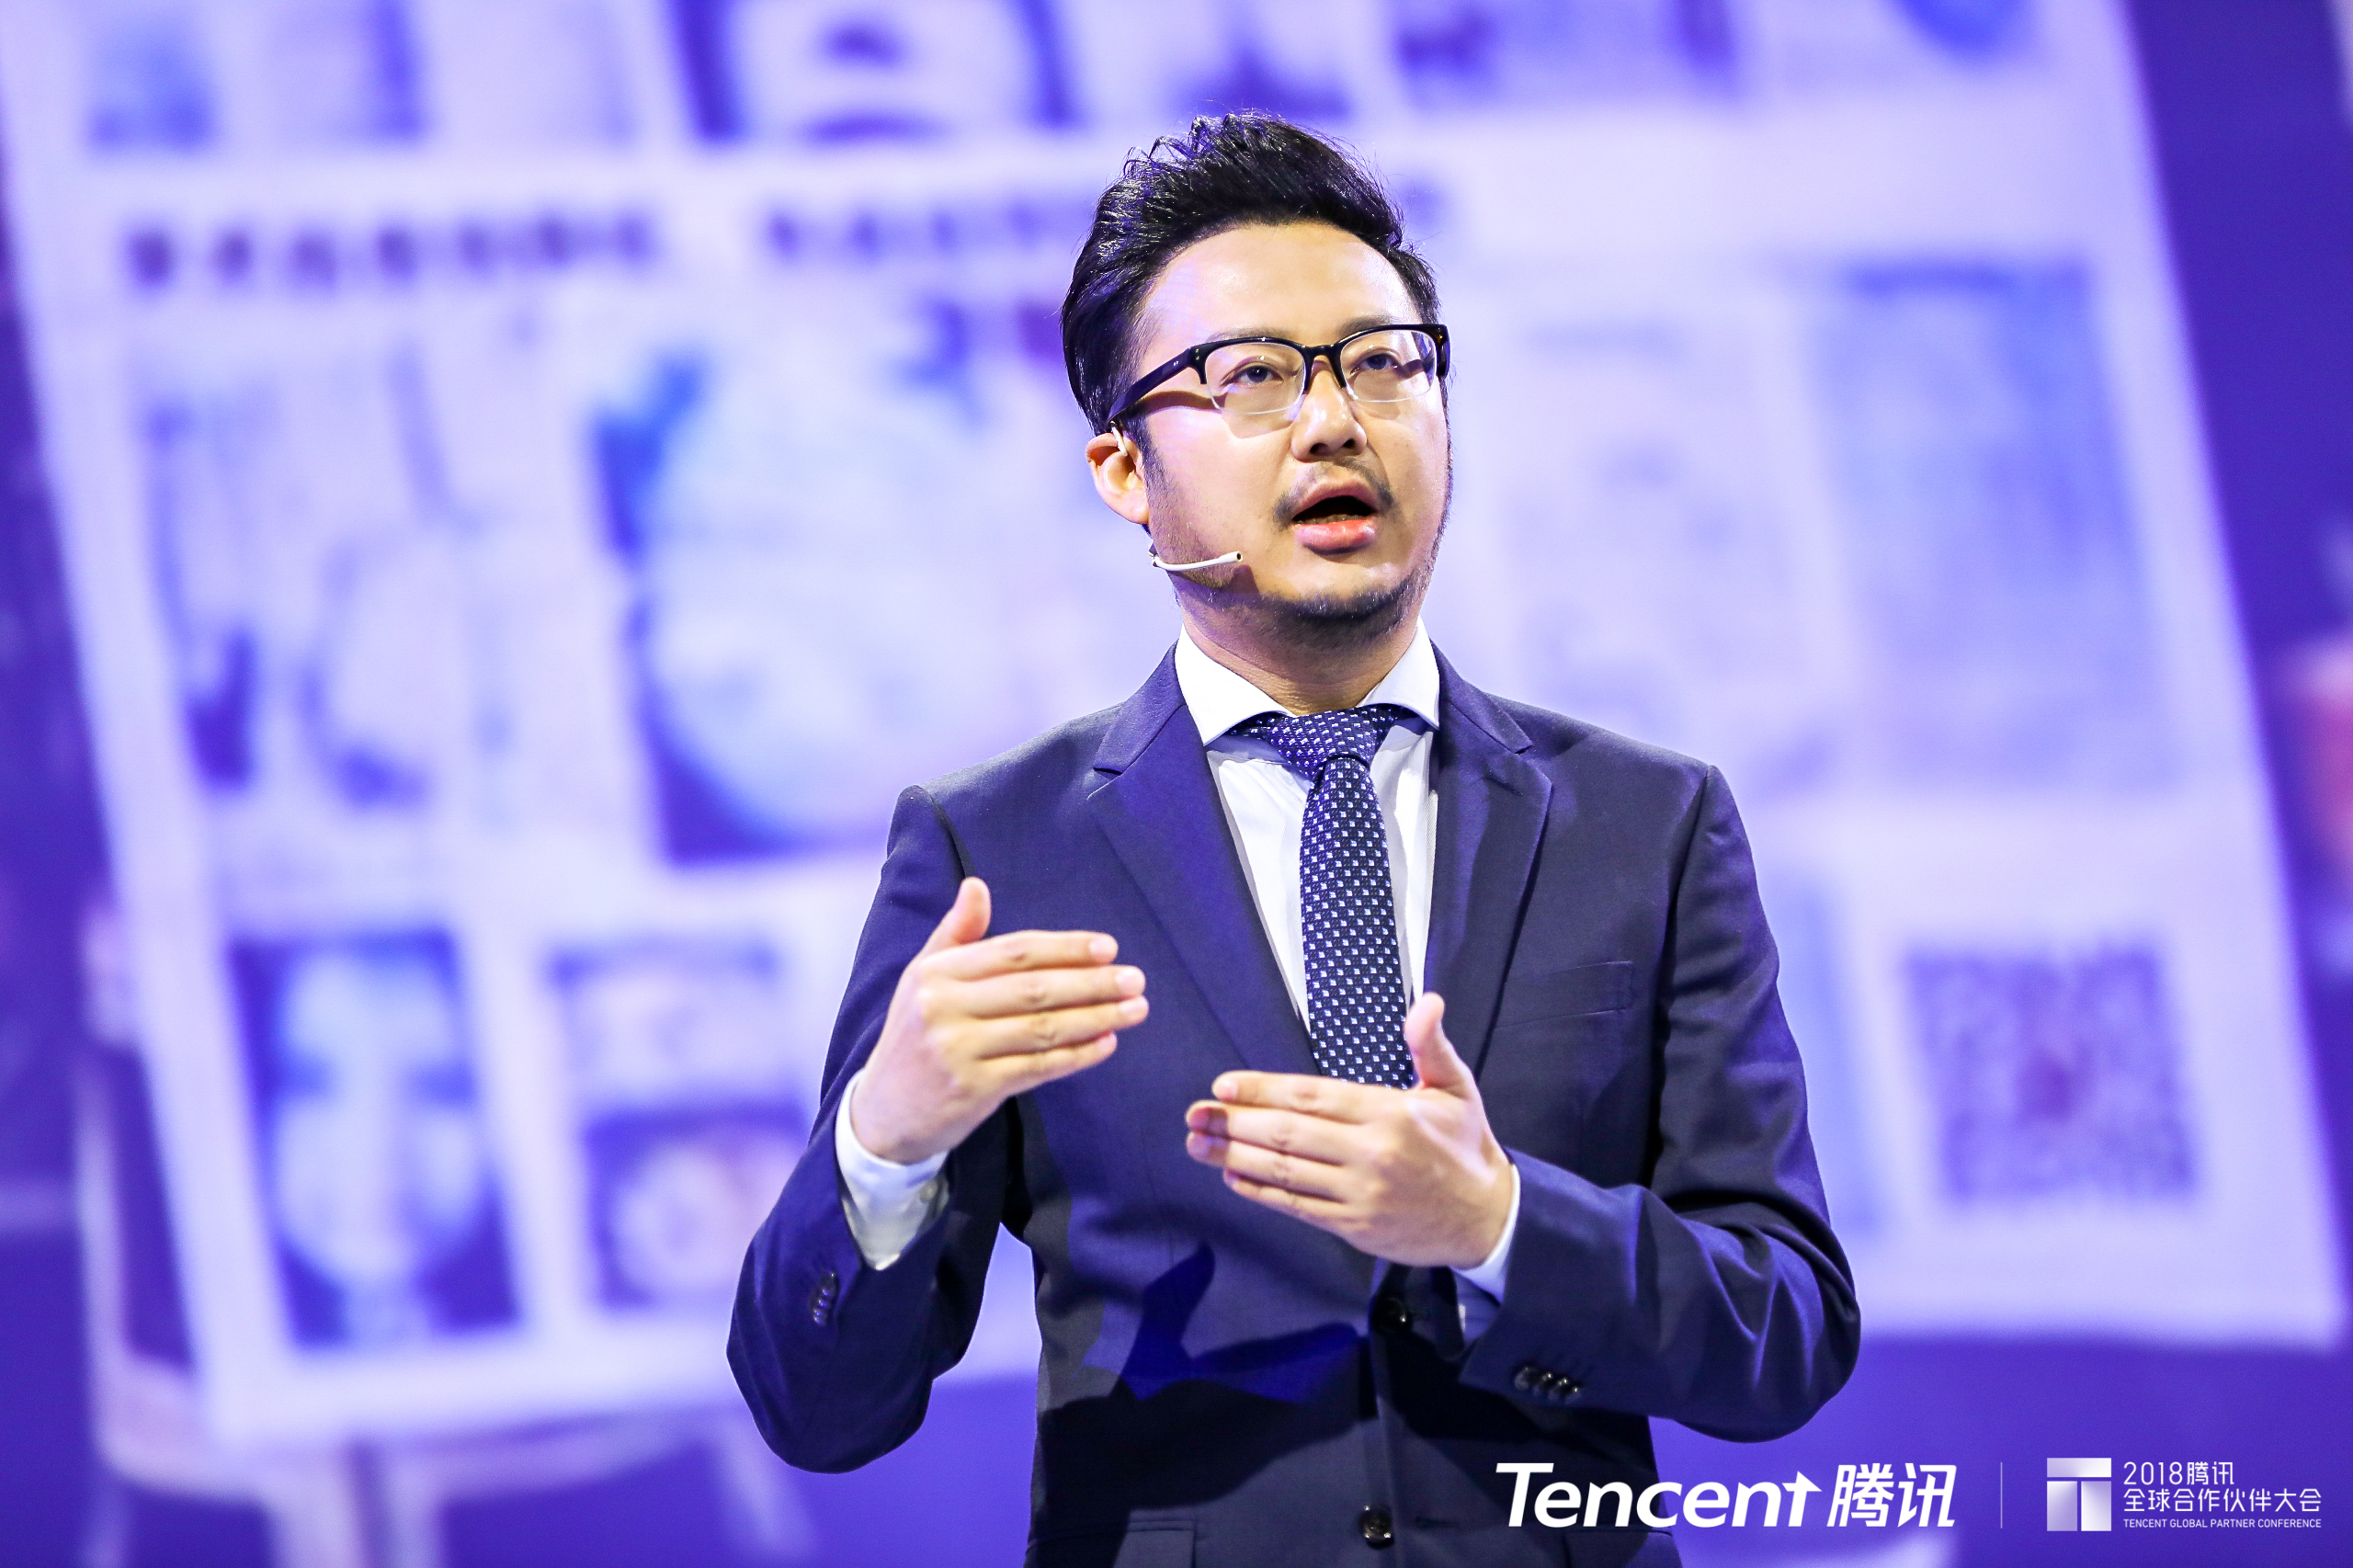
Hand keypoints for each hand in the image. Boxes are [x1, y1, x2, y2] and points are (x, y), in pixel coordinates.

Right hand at [851, 878, 1145, 1163]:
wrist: (883, 1113)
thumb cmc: (914, 1036)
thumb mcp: (923, 979)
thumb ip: (957, 934)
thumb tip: (977, 886)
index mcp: (936, 973)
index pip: (1014, 951)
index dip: (1065, 948)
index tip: (1108, 948)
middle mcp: (944, 1008)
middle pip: (1034, 989)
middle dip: (1092, 983)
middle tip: (1135, 980)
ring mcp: (958, 1051)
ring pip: (1042, 1028)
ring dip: (1096, 1018)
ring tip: (1134, 1010)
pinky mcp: (973, 1089)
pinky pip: (1038, 1067)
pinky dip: (1077, 1056)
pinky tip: (1106, 1043)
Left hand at [1182, 993, 1512, 1266]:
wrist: (1487, 1219)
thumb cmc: (1465, 1146)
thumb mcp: (1456, 1087)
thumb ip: (1430, 1045)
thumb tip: (1424, 1001)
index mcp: (1390, 1113)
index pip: (1313, 1097)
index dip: (1263, 1091)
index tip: (1224, 1085)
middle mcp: (1371, 1154)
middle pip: (1289, 1135)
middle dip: (1234, 1123)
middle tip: (1194, 1114)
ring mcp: (1360, 1194)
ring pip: (1286, 1172)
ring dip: (1235, 1157)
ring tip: (1198, 1144)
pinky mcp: (1355, 1227)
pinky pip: (1298, 1208)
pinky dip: (1262, 1192)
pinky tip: (1233, 1178)